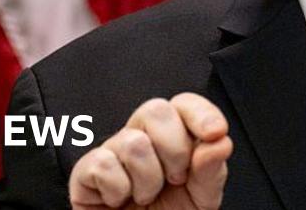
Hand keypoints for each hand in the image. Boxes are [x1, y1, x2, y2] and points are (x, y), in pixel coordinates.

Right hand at [68, 93, 232, 208]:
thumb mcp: (200, 199)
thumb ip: (211, 171)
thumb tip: (220, 142)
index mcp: (173, 138)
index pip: (184, 104)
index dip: (200, 113)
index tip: (215, 132)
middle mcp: (143, 138)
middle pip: (155, 110)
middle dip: (174, 149)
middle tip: (175, 178)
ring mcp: (113, 152)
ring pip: (133, 141)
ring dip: (147, 179)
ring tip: (145, 196)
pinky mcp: (85, 171)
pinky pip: (103, 163)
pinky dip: (118, 190)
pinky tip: (120, 200)